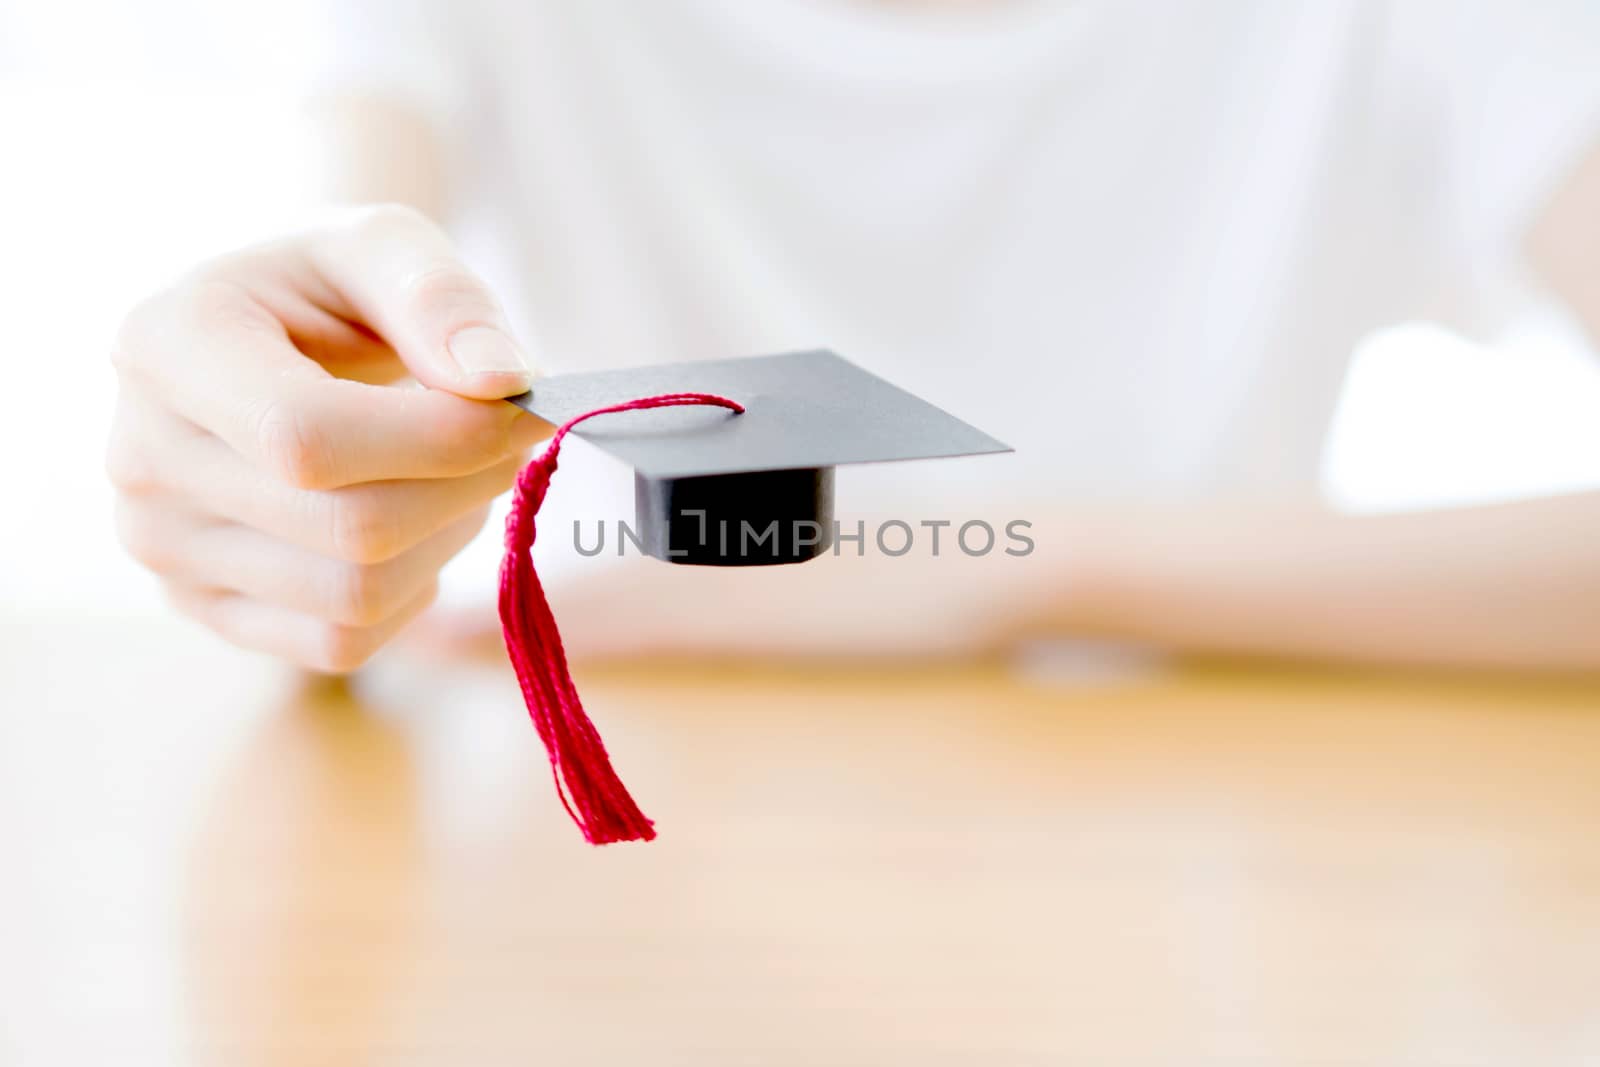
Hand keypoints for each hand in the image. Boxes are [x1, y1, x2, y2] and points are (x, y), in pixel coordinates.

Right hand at [108, 204, 547, 671]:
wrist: (271, 342)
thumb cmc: (331, 289)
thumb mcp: (386, 245)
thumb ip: (443, 297)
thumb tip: (501, 380)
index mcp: (167, 346)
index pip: (306, 438)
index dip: (440, 439)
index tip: (522, 407)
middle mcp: (142, 457)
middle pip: (349, 527)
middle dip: (465, 483)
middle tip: (508, 436)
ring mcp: (163, 548)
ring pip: (355, 594)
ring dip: (446, 534)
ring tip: (451, 469)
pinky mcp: (203, 608)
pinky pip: (341, 641)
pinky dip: (408, 589)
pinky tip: (408, 521)